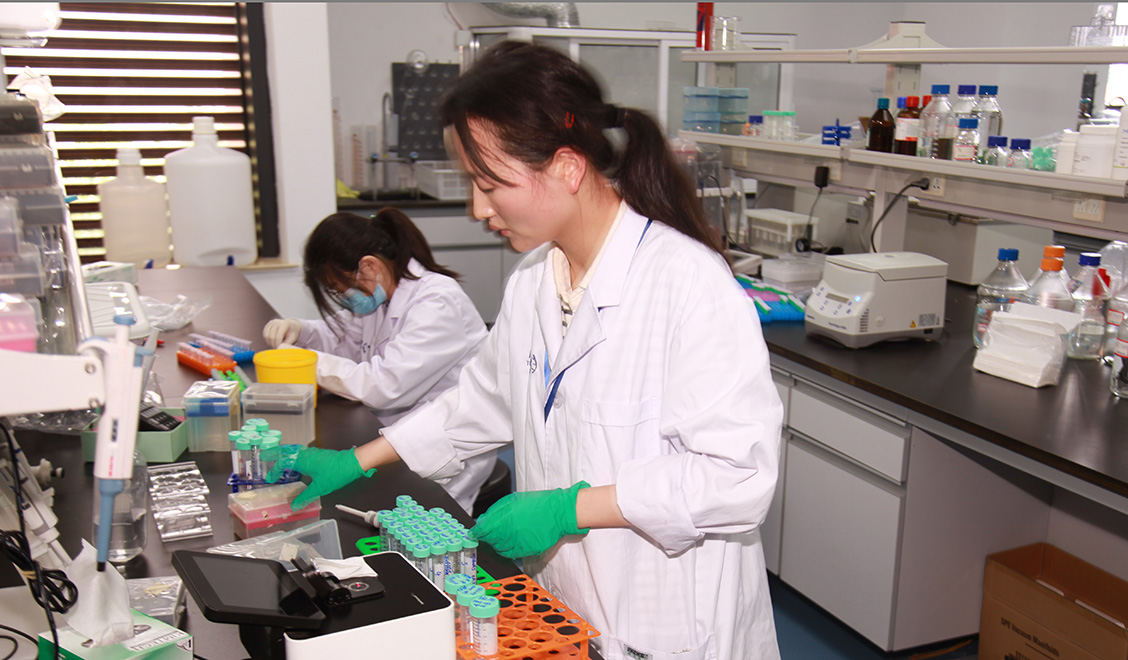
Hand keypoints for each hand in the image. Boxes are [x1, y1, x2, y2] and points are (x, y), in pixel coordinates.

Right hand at [263, 319, 300, 348]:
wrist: (291, 325)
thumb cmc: (292, 333)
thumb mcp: (293, 338)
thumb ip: (287, 343)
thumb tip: (280, 349)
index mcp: (284, 324)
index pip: (278, 336)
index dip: (278, 344)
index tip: (280, 349)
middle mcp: (276, 322)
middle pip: (271, 337)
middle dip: (274, 344)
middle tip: (277, 349)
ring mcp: (271, 323)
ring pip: (266, 336)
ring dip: (270, 343)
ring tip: (276, 345)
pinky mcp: (267, 325)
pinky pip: (264, 334)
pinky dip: (267, 340)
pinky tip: (273, 342)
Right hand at [272, 447, 374, 509]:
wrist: (353, 462)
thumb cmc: (338, 471)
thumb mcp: (320, 488)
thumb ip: (305, 497)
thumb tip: (295, 505)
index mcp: (303, 460)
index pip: (282, 463)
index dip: (274, 471)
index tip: (270, 478)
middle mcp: (306, 454)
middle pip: (286, 452)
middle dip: (275, 454)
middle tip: (265, 456)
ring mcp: (312, 453)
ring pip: (294, 451)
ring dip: (285, 455)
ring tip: (279, 461)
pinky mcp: (318, 455)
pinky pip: (301, 453)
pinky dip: (294, 456)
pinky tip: (297, 464)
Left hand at [471, 482, 589, 558]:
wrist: (559, 513)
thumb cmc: (538, 504)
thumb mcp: (513, 500)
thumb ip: (495, 512)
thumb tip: (483, 521)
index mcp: (504, 519)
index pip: (482, 530)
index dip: (477, 532)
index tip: (474, 533)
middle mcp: (509, 533)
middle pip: (490, 541)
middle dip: (489, 536)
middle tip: (492, 531)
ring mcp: (518, 544)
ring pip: (499, 549)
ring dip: (498, 543)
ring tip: (505, 534)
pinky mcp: (526, 551)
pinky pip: (511, 554)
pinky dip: (508, 549)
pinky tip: (513, 540)